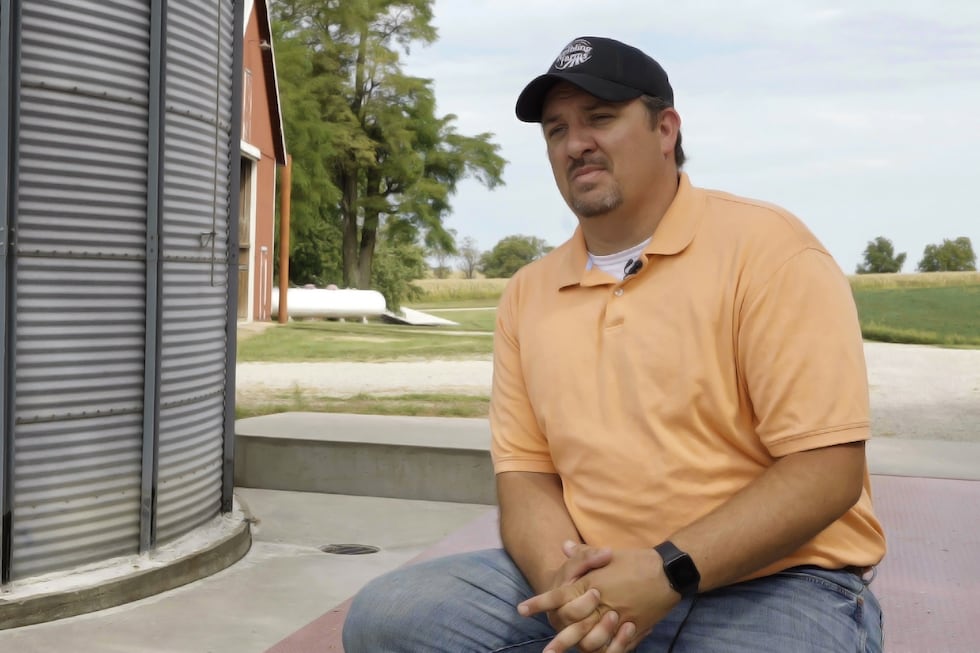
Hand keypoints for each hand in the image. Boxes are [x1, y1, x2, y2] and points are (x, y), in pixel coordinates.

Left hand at [521, 546, 678, 651]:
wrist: (667, 571)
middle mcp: (600, 603)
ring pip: (592, 639)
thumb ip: (584, 555)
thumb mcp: (607, 554)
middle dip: (558, 640)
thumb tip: (564, 546)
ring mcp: (616, 618)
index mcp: (591, 583)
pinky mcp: (631, 628)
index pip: (559, 596)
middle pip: (573, 625)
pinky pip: (613, 646)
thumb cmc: (635, 561)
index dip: (540, 603)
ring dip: (577, 649)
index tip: (521, 610)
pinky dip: (603, 651)